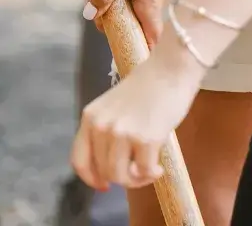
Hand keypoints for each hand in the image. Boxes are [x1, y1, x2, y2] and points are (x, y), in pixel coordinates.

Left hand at [70, 38, 202, 190]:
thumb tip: (108, 170)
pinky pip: (144, 171)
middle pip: (104, 171)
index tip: (104, 186)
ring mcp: (122, 133)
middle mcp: (102, 126)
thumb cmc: (148, 85)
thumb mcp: (114, 106)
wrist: (172, 66)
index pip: (79, 160)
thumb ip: (107, 131)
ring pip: (121, 176)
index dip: (91, 178)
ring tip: (150, 169)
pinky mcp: (145, 139)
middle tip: (139, 171)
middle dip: (122, 177)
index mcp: (91, 116)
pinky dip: (151, 175)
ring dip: (137, 179)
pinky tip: (159, 167)